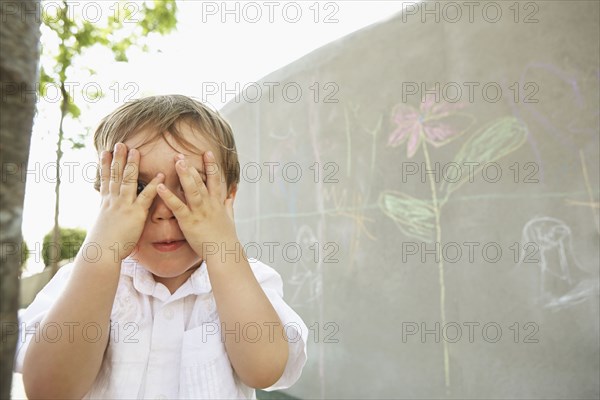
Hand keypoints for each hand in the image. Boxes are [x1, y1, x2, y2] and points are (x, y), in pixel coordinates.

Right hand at [87, 142, 163, 261]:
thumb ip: (108, 216)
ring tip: (136, 150)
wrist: (101, 253)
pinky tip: (161, 175)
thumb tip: (106, 214)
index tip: (104, 151)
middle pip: (115, 175)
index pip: (105, 180)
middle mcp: (113, 201)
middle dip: (118, 158)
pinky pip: (146, 196)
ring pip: (127, 180)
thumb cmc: (102, 244)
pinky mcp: (135, 214)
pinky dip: (154, 185)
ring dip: (132, 164)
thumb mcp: (103, 225)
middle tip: (120, 143)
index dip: (105, 165)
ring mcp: (124, 205)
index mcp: (106, 203)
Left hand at [156, 151, 236, 257]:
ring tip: (177, 161)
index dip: (211, 165)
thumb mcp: (230, 219)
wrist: (224, 252)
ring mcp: (199, 212)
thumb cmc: (226, 238)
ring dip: (184, 175)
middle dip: (191, 166)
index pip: (215, 180)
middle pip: (200, 181)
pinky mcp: (189, 221)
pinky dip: (169, 196)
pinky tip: (160, 187)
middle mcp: (209, 204)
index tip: (207, 152)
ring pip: (192, 189)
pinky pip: (178, 206)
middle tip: (181, 153)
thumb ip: (229, 206)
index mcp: (217, 203)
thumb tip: (231, 196)